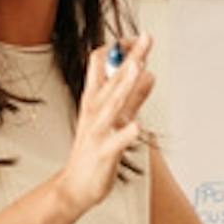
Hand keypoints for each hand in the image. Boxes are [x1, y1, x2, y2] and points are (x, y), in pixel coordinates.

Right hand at [53, 34, 155, 215]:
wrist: (74, 186)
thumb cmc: (94, 150)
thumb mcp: (114, 119)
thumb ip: (133, 97)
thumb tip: (149, 72)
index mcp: (94, 99)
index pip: (100, 63)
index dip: (119, 49)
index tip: (137, 38)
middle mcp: (94, 111)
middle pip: (112, 78)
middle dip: (129, 58)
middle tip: (146, 38)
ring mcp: (97, 132)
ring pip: (112, 105)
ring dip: (125, 86)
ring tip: (139, 68)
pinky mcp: (103, 153)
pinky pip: (115, 142)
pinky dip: (126, 133)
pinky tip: (137, 126)